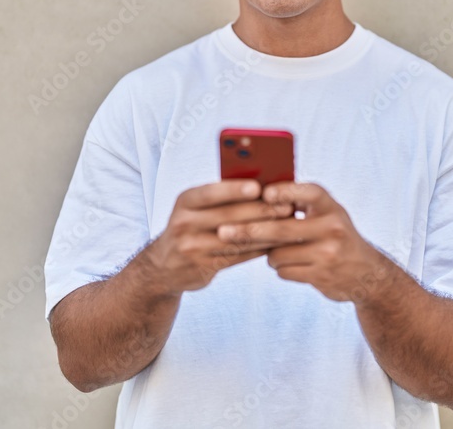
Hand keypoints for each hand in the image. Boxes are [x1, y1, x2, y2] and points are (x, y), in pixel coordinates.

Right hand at [147, 180, 293, 294]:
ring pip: (237, 238)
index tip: (258, 186)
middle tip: (287, 206)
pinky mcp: (203, 268)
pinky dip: (259, 248)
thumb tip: (262, 184)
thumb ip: (220, 197)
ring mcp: (192, 248)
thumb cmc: (191, 226)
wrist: (163, 267)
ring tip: (289, 224)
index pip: (210, 192)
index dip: (234, 190)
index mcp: (185, 201)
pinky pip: (238, 256)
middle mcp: (184, 223)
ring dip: (266, 231)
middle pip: (228, 216)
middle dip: (261, 210)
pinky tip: (276, 242)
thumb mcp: (194, 207)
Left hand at [216, 182, 388, 301]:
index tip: (264, 193)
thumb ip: (301, 204)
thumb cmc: (336, 236)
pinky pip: (284, 271)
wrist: (366, 274)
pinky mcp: (322, 276)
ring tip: (280, 251)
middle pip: (282, 228)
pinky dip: (282, 268)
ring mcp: (329, 254)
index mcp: (332, 207)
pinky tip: (294, 265)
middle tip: (223, 232)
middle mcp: (333, 228)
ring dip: (271, 254)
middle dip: (249, 230)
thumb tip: (257, 192)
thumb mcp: (327, 214)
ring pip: (278, 253)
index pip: (309, 192)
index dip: (286, 191)